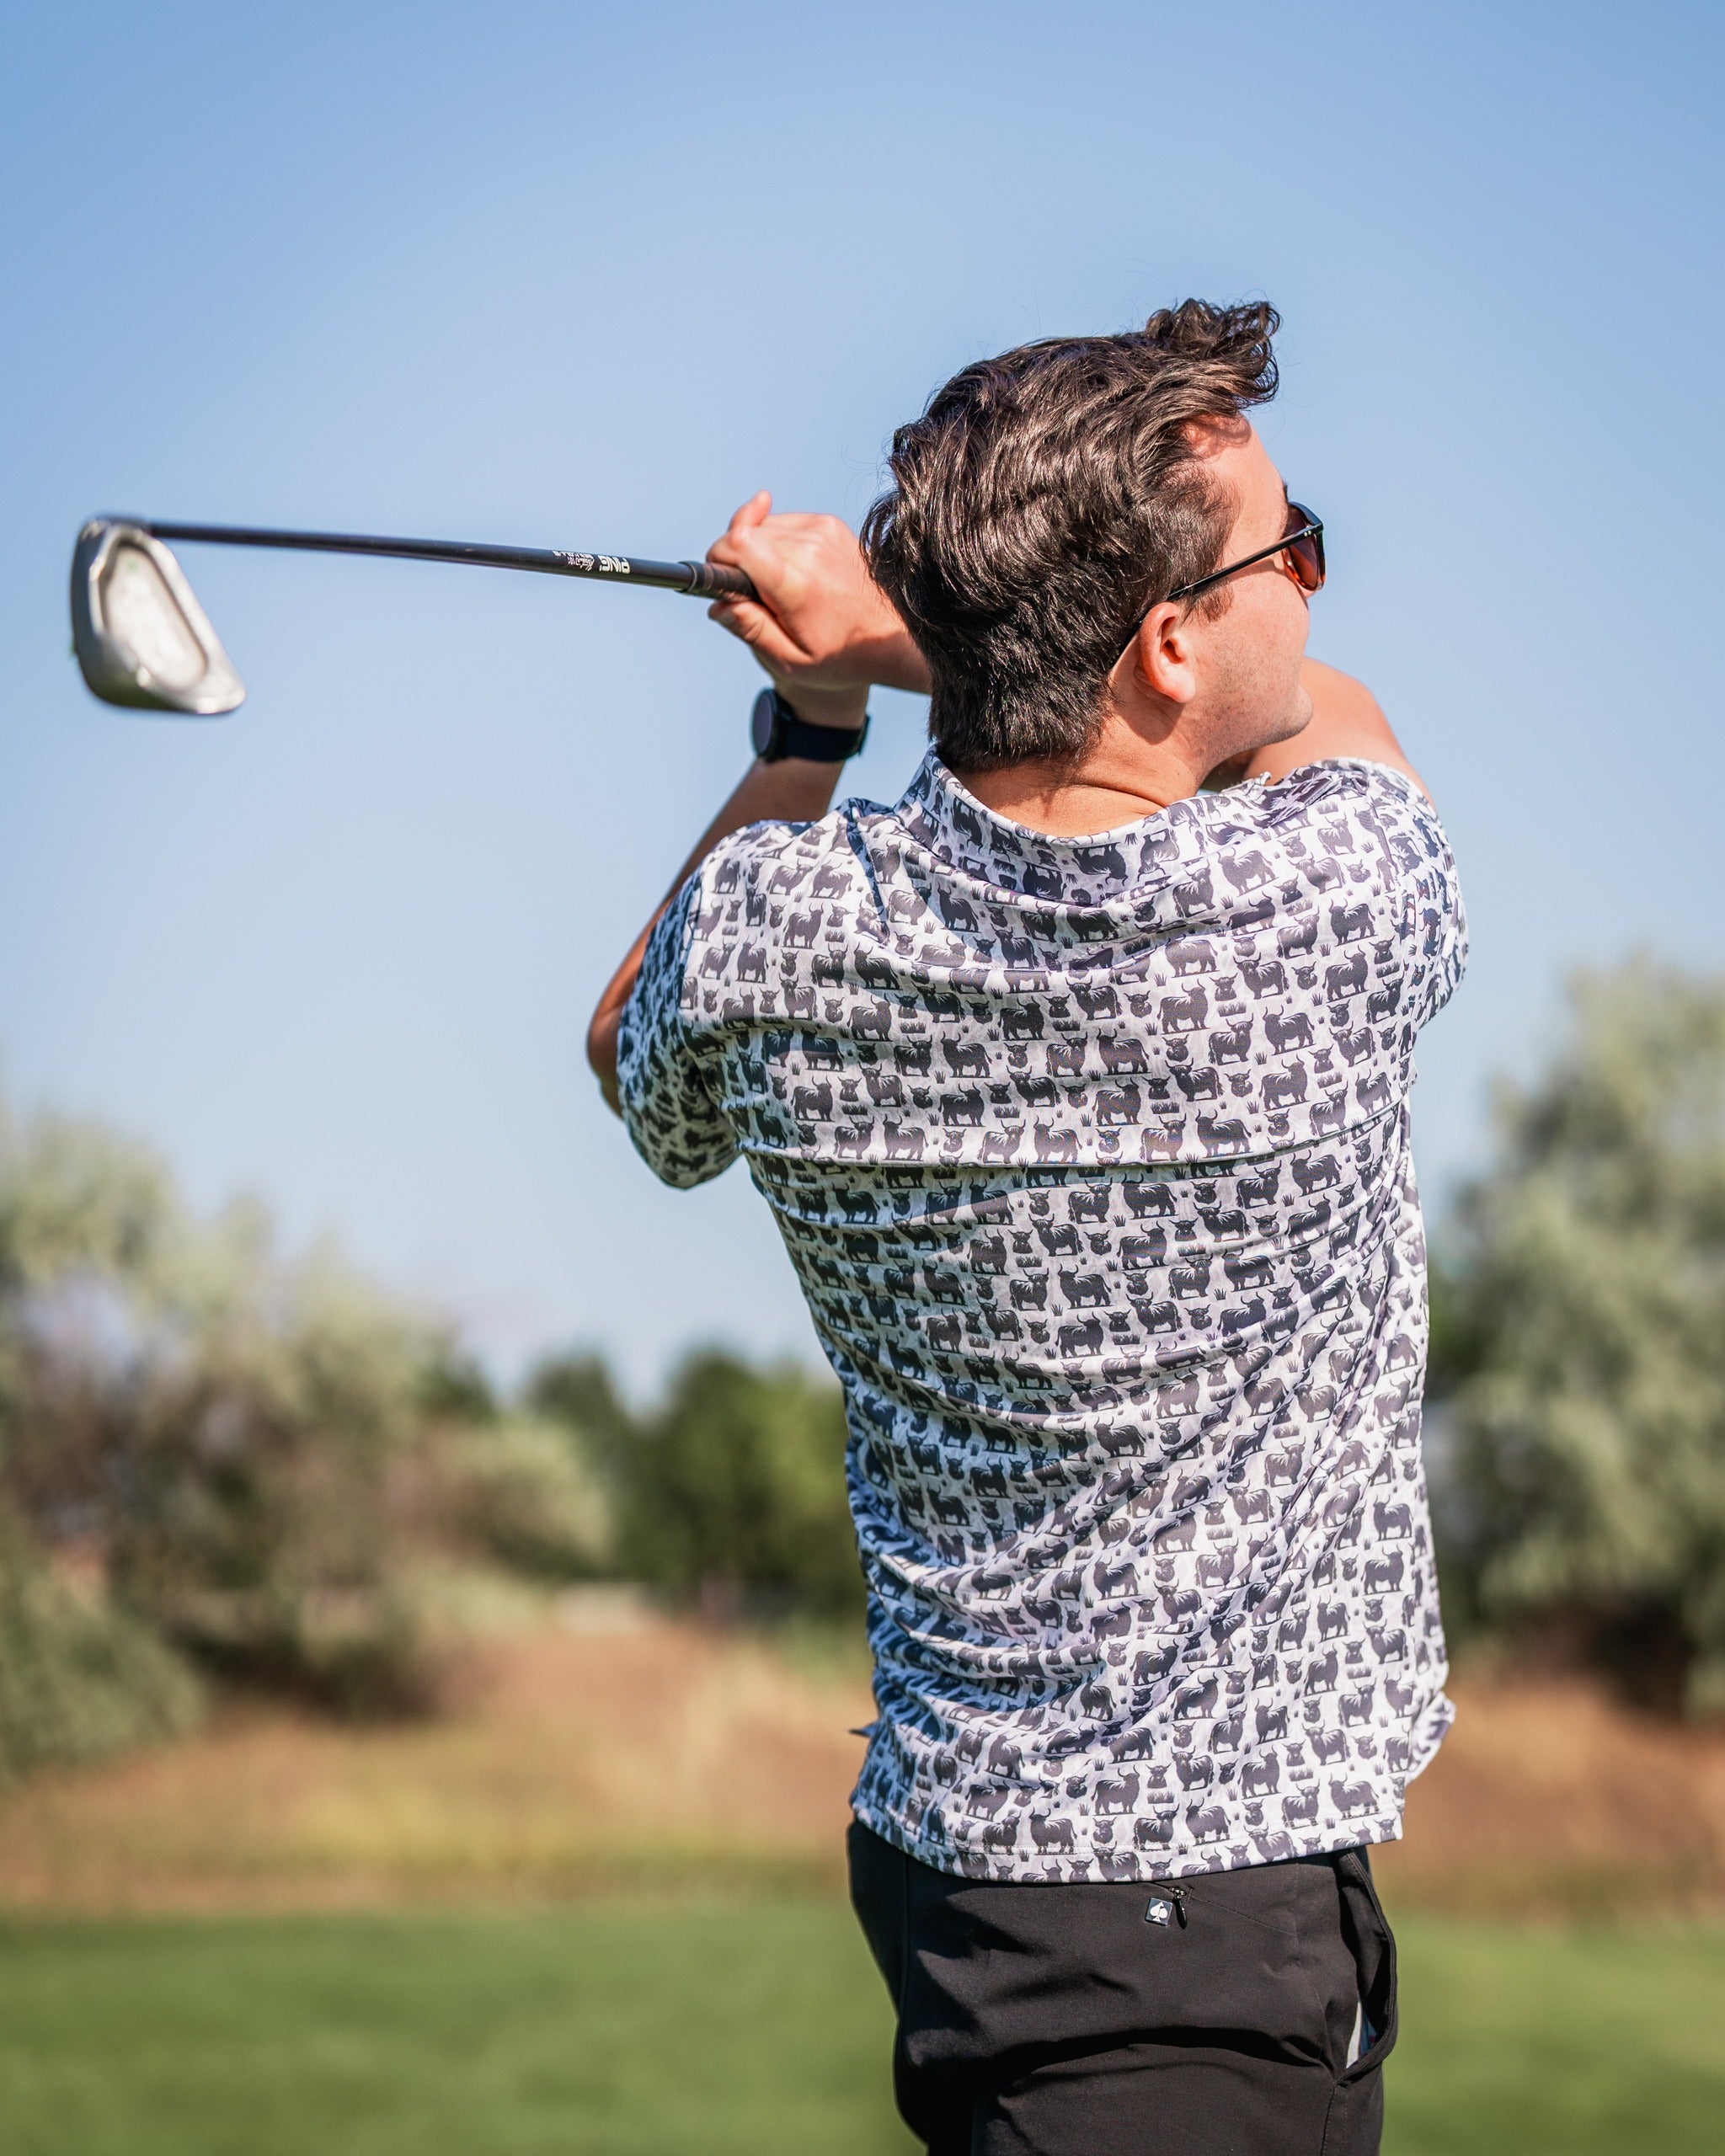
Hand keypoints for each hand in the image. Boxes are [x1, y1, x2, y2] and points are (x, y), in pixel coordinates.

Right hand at [705, 493, 932, 703]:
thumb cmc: (841, 656)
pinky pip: (784, 524)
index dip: (718, 559)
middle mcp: (809, 546)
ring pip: (762, 526)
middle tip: (754, 596)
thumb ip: (752, 630)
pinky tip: (795, 573)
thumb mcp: (792, 661)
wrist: (892, 638)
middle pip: (745, 532)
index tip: (724, 584)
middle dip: (735, 560)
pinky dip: (778, 544)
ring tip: (779, 588)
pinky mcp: (830, 524)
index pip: (736, 541)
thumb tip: (718, 605)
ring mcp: (822, 530)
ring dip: (757, 552)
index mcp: (796, 580)